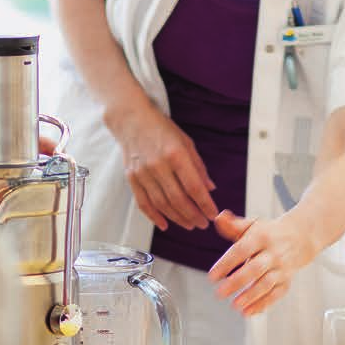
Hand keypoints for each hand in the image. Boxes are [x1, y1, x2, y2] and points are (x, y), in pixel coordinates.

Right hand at [105, 100, 217, 230]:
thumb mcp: (186, 142)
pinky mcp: (132, 178)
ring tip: (189, 224)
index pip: (194, 186)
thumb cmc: (161, 129)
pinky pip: (143, 203)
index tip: (212, 214)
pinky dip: (154, 216)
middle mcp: (158, 165)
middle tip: (202, 223)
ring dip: (177, 218)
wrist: (131, 120)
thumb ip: (198, 167)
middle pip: (178, 199)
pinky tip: (165, 224)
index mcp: (176, 154)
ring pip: (162, 204)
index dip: (205, 204)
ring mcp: (143, 173)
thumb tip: (210, 189)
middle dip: (193, 215)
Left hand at [207, 210, 310, 316]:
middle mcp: (273, 253)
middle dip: (237, 282)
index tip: (212, 276)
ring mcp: (281, 268)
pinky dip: (263, 304)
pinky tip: (248, 312)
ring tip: (234, 305)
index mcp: (261, 237)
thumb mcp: (252, 226)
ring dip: (251, 296)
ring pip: (267, 283)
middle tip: (220, 293)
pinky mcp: (286, 280)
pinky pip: (276, 294)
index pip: (242, 250)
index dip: (227, 263)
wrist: (301, 237)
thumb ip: (233, 225)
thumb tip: (218, 218)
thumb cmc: (269, 233)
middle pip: (255, 269)